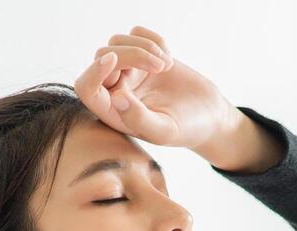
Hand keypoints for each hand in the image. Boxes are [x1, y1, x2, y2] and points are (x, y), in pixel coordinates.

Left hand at [73, 25, 238, 151]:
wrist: (210, 116)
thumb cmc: (186, 129)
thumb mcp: (164, 131)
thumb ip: (137, 119)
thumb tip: (115, 98)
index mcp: (113, 111)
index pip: (87, 87)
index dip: (93, 71)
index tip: (113, 61)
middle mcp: (116, 88)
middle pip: (104, 56)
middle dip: (131, 55)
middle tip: (160, 68)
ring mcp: (129, 69)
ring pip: (118, 41)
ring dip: (144, 47)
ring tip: (166, 66)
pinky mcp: (144, 54)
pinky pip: (136, 33)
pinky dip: (154, 40)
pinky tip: (169, 60)